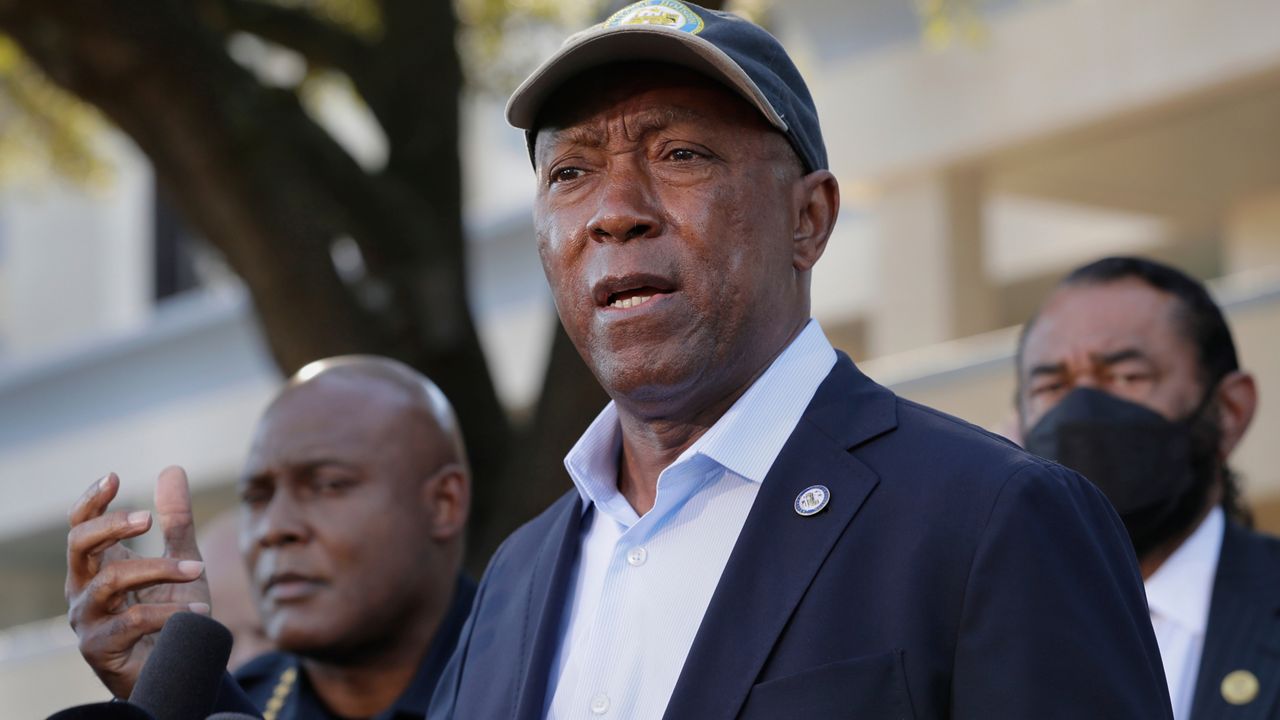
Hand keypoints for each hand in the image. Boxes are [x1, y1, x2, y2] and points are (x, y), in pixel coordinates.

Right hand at [65, 467, 212, 697]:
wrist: (176, 669)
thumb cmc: (171, 615)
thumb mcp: (182, 561)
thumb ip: (177, 521)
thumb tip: (171, 469)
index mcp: (98, 566)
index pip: (80, 526)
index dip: (91, 500)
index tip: (114, 477)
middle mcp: (83, 590)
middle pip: (79, 546)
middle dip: (111, 526)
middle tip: (147, 519)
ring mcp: (87, 620)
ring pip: (111, 581)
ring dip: (159, 570)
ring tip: (198, 568)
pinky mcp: (100, 648)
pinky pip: (132, 621)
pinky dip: (170, 611)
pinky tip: (199, 609)